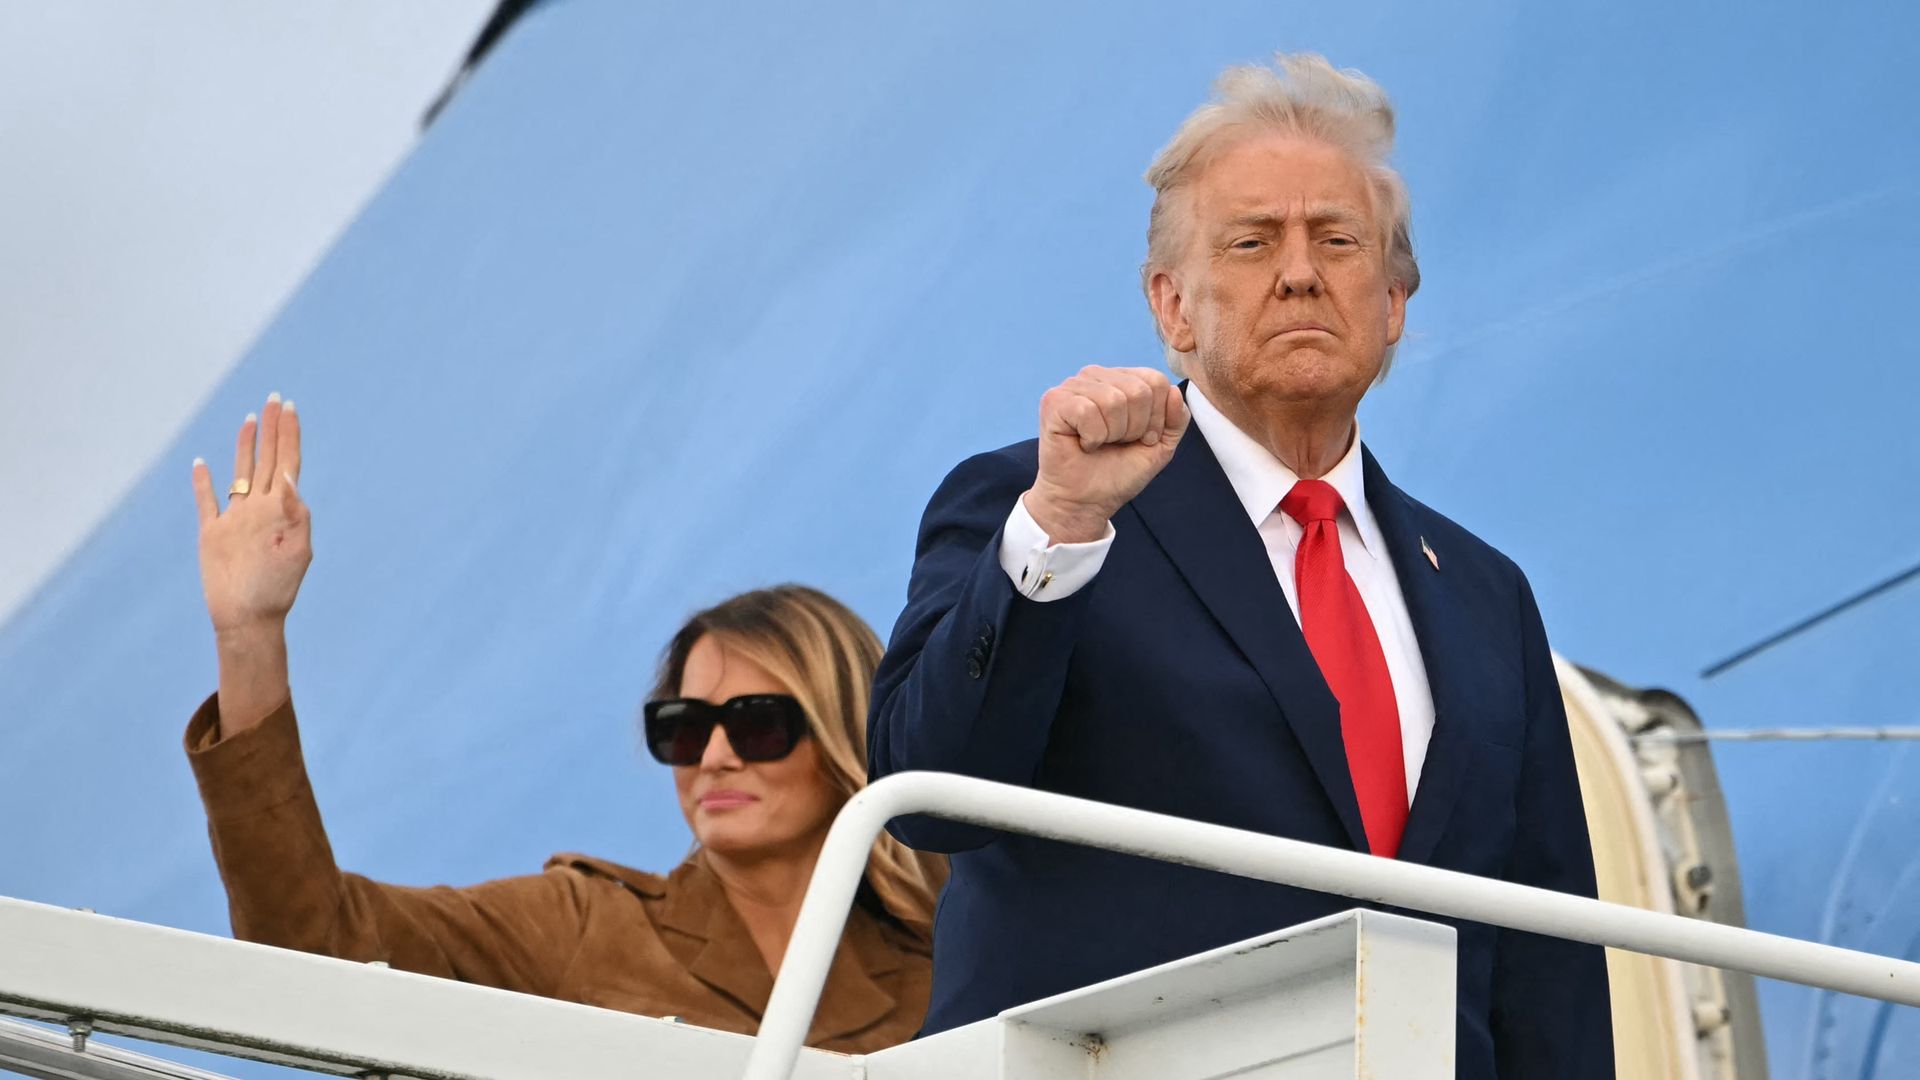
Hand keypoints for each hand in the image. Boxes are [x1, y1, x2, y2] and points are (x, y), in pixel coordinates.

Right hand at [190, 395, 308, 733]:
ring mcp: (236, 519)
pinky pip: (207, 501)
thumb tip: (290, 477)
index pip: (288, 462)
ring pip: (240, 473)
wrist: (248, 619)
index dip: (290, 435)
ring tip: (251, 420)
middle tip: (275, 398)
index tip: (291, 407)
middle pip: (267, 459)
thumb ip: (296, 513)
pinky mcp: (213, 533)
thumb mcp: (297, 551)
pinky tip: (201, 463)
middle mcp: (260, 508)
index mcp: (284, 510)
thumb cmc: (277, 590)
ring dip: (245, 446)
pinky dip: (203, 482)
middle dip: (273, 429)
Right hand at [1024, 366, 1188, 542]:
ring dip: (1112, 434)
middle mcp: (1096, 376)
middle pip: (1138, 391)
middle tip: (1117, 444)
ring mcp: (1072, 386)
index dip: (1156, 418)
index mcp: (1121, 379)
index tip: (1139, 439)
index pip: (1155, 380)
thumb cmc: (1119, 472)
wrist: (1086, 501)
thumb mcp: (1160, 446)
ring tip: (1099, 443)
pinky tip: (1083, 443)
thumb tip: (1174, 391)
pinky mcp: (1053, 401)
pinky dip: (1092, 437)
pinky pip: (1087, 411)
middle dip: (1135, 428)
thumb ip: (1177, 419)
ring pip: (1114, 400)